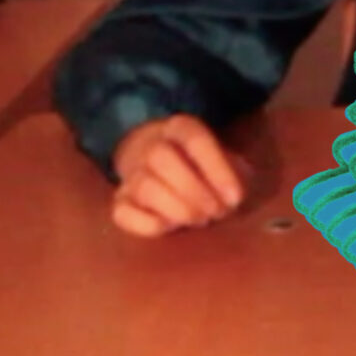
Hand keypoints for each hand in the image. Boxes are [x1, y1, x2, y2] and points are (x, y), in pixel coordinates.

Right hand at [109, 114, 250, 237]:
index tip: (235, 198)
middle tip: (216, 212)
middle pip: (161, 158)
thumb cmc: (201, 166)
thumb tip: (234, 197)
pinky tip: (169, 228)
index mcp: (180, 128)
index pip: (195, 139)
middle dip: (194, 191)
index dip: (217, 170)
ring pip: (144, 186)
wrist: (157, 163)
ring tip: (199, 219)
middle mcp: (150, 145)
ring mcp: (131, 174)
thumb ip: (235, 172)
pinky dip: (147, 224)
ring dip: (176, 209)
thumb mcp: (225, 159)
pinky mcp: (120, 201)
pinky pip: (123, 213)